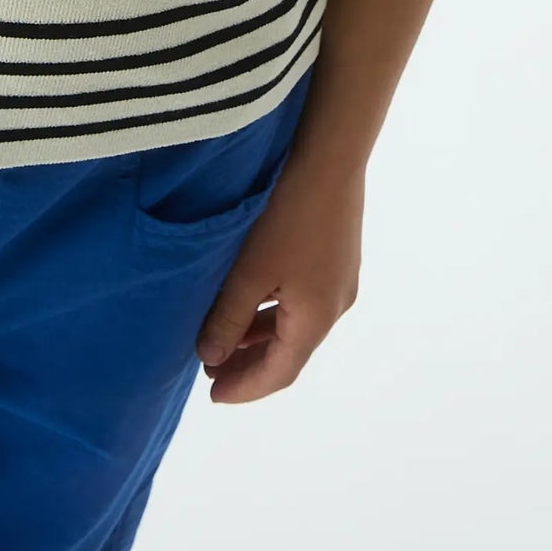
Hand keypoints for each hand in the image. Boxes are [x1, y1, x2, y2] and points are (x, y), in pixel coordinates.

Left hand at [195, 154, 364, 401]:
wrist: (330, 154)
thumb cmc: (286, 214)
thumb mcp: (249, 272)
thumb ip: (227, 319)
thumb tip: (210, 359)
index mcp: (317, 317)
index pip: (280, 372)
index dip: (245, 389)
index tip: (212, 396)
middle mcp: (337, 303)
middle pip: (291, 350)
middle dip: (250, 364)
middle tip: (210, 370)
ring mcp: (341, 277)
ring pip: (297, 323)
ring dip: (261, 335)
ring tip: (224, 337)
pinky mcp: (338, 254)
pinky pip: (303, 299)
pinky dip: (275, 310)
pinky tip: (250, 297)